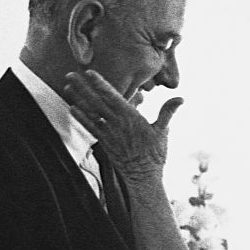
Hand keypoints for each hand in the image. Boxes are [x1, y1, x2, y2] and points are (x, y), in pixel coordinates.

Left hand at [64, 70, 182, 182]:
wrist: (144, 177)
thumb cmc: (155, 154)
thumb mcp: (163, 131)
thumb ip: (168, 112)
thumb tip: (181, 98)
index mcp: (131, 117)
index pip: (113, 96)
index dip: (100, 84)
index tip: (90, 72)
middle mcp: (117, 123)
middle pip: (97, 102)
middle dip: (83, 87)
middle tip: (70, 75)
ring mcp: (109, 133)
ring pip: (91, 112)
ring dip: (78, 99)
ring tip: (68, 87)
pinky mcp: (104, 142)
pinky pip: (90, 127)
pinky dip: (81, 117)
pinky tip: (73, 108)